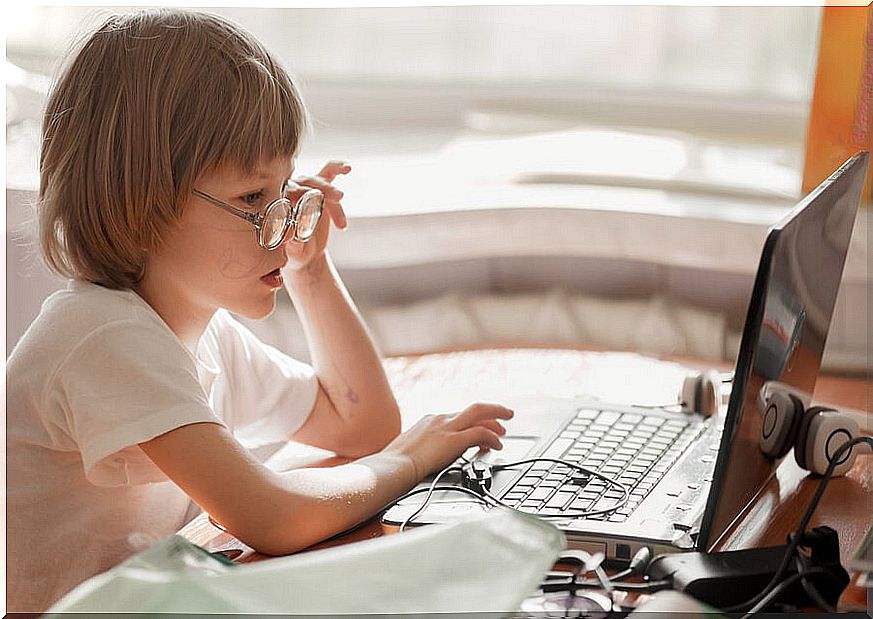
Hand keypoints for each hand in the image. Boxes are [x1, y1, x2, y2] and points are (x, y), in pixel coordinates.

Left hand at [282, 160, 349, 272]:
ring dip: (330, 188)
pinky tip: (347, 168)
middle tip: (336, 198)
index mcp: (276, 204)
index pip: (286, 194)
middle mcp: (288, 192)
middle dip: (319, 189)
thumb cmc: (295, 253)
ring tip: (340, 198)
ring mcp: (304, 188)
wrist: (305, 254)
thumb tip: (293, 235)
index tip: (310, 199)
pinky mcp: (319, 188)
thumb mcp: (294, 252)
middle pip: (303, 184)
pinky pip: (328, 174)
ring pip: (317, 181)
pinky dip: (337, 169)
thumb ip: (292, 243)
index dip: (298, 194)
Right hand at [382, 402, 513, 480]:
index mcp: (430, 421)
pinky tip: (497, 447)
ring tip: (506, 428)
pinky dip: (492, 439)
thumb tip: (420, 457)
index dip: (473, 423)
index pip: (458, 416)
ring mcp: (448, 428)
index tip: (480, 429)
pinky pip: (481, 434)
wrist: (392, 466)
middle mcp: (441, 419)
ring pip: (480, 413)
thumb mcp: (407, 449)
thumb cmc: (395, 463)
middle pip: (473, 409)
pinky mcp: (454, 440)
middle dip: (491, 411)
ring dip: (497, 418)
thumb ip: (419, 448)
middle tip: (504, 416)